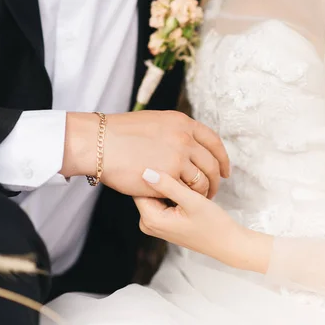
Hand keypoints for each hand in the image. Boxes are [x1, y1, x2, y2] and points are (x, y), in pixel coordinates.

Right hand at [60, 111, 229, 197]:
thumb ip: (174, 131)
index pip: (214, 141)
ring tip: (200, 199)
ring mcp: (178, 157)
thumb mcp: (155, 122)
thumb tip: (184, 140)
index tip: (225, 170)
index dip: (222, 158)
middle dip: (216, 179)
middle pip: (213, 163)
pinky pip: (187, 191)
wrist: (99, 142)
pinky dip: (188, 198)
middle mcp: (185, 138)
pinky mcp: (168, 176)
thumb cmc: (118, 133)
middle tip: (214, 190)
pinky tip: (184, 202)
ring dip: (204, 192)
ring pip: (202, 180)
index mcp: (182, 122)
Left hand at [134, 169, 272, 272]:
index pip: (140, 187)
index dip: (152, 172)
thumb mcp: (192, 201)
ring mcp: (155, 224)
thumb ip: (168, 185)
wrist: (227, 243)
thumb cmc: (214, 224)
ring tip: (185, 177)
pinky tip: (186, 187)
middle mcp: (148, 223)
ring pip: (155, 194)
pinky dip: (172, 192)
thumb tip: (145, 171)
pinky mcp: (163, 221)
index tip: (166, 160)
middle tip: (179, 167)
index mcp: (150, 219)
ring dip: (168, 185)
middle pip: (146, 190)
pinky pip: (162, 200)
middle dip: (161, 178)